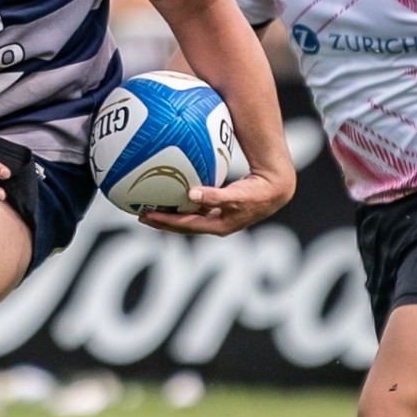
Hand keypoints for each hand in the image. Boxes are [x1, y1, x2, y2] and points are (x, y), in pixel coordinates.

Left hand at [138, 169, 293, 235]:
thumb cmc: (258, 193)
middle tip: (140, 213)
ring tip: (152, 205)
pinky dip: (184, 203)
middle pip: (183, 225)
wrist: (276, 190)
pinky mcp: (221, 209)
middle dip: (162, 221)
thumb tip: (191, 193)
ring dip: (171, 213)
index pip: (185, 226)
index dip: (165, 221)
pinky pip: (197, 207)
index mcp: (217, 226)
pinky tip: (174, 193)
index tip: (146, 215)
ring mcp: (218, 218)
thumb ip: (215, 196)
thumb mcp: (237, 196)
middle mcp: (215, 225)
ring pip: (189, 217)